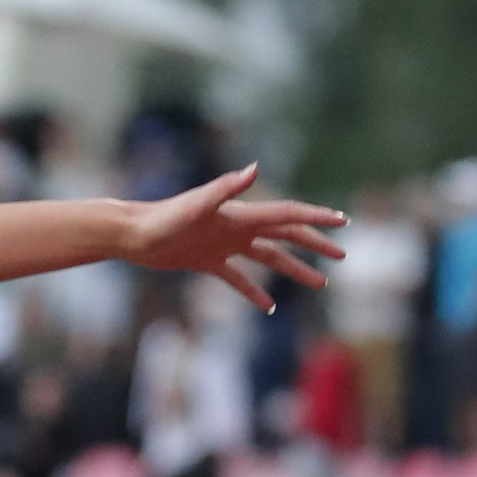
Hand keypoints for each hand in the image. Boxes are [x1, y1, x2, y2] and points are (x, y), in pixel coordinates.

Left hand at [122, 165, 345, 313]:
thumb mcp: (197, 204)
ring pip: (269, 259)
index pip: (288, 215)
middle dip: (315, 244)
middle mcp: (238, 227)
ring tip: (320, 284)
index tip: (343, 221)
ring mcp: (224, 245)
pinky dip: (253, 293)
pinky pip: (238, 280)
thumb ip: (227, 187)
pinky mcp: (208, 262)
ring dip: (295, 269)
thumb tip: (255, 168)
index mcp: (241, 215)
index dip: (317, 218)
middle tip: (342, 255)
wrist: (133, 234)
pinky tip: (267, 308)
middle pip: (287, 235)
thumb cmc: (163, 219)